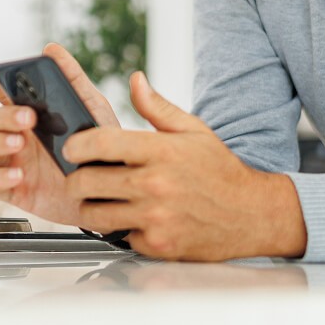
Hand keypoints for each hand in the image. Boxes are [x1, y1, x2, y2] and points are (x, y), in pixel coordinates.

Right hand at [0, 43, 119, 225]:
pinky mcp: (14, 190)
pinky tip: (17, 175)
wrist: (112, 192)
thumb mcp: (92, 109)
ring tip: (18, 144)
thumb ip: (72, 79)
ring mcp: (12, 163)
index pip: (4, 94)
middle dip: (4, 115)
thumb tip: (51, 49)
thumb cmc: (99, 148)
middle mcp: (17, 136)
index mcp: (31, 115)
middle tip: (28, 117)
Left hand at [62, 71, 306, 260]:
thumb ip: (157, 107)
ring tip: (102, 199)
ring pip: (95, 214)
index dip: (77, 145)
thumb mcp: (193, 130)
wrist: (252, 214)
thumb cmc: (221, 171)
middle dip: (77, 178)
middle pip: (87, 181)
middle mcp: (156, 184)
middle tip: (82, 177)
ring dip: (92, 206)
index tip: (72, 148)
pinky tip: (133, 219)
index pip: (100, 143)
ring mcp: (156, 218)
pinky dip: (121, 229)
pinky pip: (119, 237)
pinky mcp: (158, 245)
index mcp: (161, 151)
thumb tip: (135, 80)